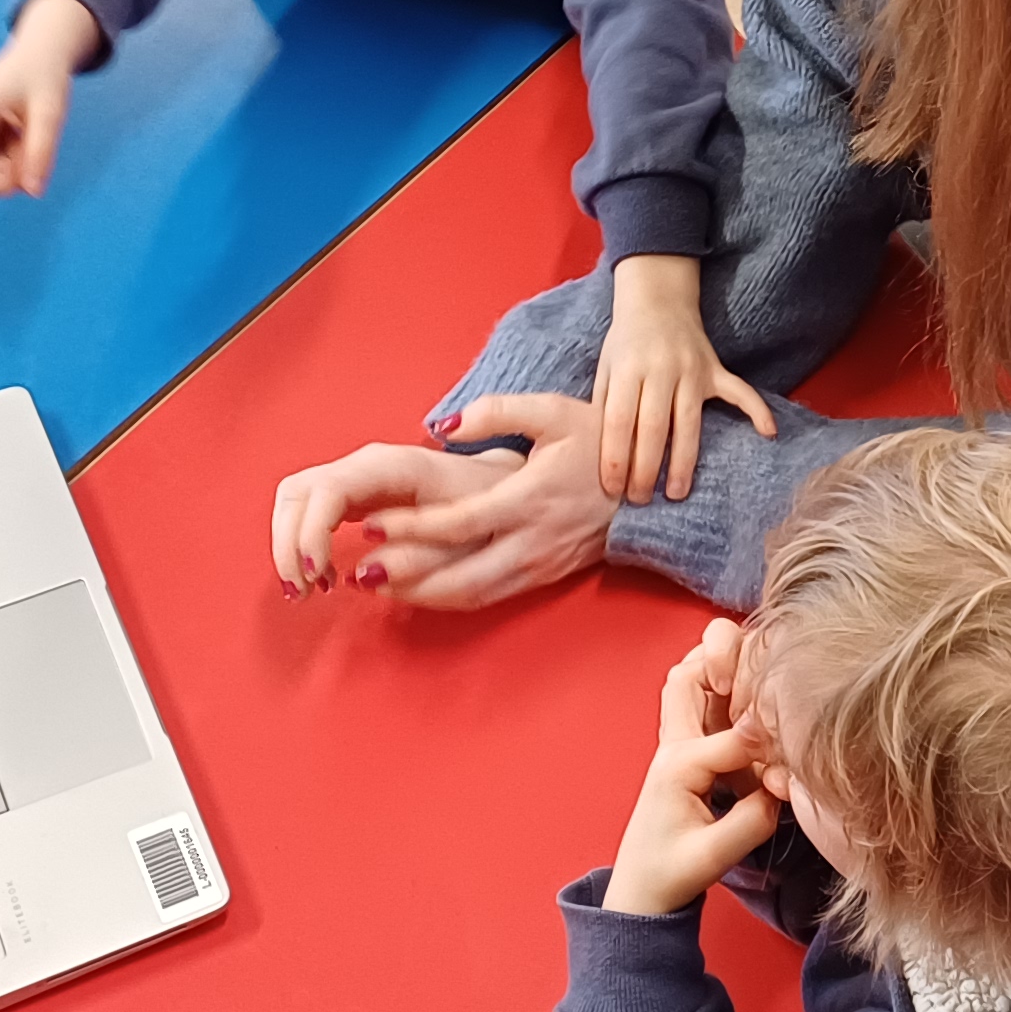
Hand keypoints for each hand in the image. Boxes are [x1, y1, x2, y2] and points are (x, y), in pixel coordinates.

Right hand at [0, 0, 100, 196]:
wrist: (37, 60)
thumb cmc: (41, 77)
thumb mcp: (51, 111)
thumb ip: (42, 150)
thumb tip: (32, 192)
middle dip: (2, 178)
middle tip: (34, 158)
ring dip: (12, 170)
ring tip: (26, 137)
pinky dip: (15, 167)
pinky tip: (20, 141)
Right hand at [270, 437, 517, 595]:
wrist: (502, 485)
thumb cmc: (489, 508)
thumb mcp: (465, 538)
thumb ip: (419, 558)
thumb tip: (363, 575)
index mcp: (393, 466)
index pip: (327, 489)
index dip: (309, 533)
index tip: (314, 575)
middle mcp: (366, 463)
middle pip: (297, 491)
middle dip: (288, 543)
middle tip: (302, 591)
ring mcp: (356, 474)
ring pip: (295, 498)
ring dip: (289, 544)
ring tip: (309, 588)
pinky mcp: (354, 491)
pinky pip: (308, 509)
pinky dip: (301, 542)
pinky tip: (321, 575)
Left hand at [360, 393, 625, 609]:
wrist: (653, 491)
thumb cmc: (599, 444)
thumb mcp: (553, 411)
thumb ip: (497, 411)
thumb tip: (443, 425)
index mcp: (530, 498)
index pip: (461, 523)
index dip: (413, 528)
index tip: (372, 525)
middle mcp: (532, 541)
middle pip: (460, 574)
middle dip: (405, 577)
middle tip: (358, 572)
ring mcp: (538, 566)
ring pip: (472, 595)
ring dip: (421, 596)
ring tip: (374, 587)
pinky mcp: (541, 578)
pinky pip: (488, 598)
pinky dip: (448, 600)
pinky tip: (415, 592)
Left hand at [594, 256, 777, 503]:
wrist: (657, 297)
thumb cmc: (627, 341)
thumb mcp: (605, 366)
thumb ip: (603, 405)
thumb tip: (601, 454)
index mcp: (628, 368)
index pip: (619, 420)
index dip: (615, 457)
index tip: (613, 488)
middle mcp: (661, 369)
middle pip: (654, 427)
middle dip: (646, 468)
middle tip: (640, 500)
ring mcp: (693, 369)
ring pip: (689, 422)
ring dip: (684, 461)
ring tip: (677, 493)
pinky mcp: (715, 369)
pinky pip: (740, 391)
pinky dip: (757, 410)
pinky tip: (769, 433)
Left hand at [605, 619, 777, 916]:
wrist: (640, 893)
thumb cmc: (670, 875)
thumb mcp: (713, 857)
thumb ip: (751, 821)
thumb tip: (785, 788)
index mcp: (679, 766)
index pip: (737, 735)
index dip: (772, 742)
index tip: (798, 756)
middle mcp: (674, 747)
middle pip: (687, 676)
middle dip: (723, 661)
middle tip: (761, 667)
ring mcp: (677, 748)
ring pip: (688, 683)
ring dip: (718, 668)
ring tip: (758, 673)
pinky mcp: (687, 756)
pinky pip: (699, 705)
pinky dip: (722, 691)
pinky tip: (752, 698)